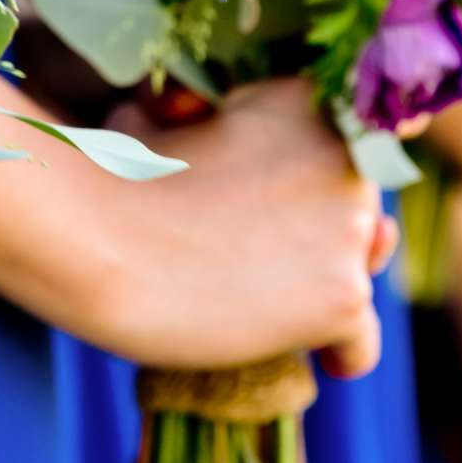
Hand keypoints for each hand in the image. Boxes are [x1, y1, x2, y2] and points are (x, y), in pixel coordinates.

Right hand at [37, 78, 393, 375]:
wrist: (99, 240)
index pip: (341, 155)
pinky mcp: (343, 294)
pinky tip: (322, 359)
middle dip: (320, 235)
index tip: (277, 208)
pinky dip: (341, 352)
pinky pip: (362, 340)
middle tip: (257, 257)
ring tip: (264, 301)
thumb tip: (230, 139)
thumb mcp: (165, 120)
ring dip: (322, 288)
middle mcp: (346, 160)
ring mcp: (350, 229)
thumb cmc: (116, 178)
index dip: (308, 185)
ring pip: (359, 272)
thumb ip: (217, 128)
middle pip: (357, 213)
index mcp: (309, 103)